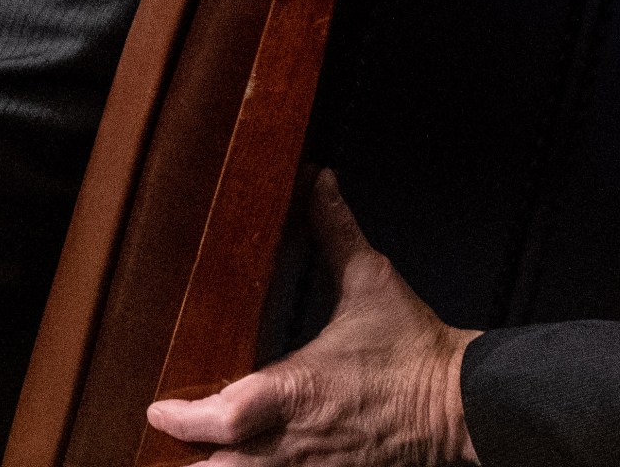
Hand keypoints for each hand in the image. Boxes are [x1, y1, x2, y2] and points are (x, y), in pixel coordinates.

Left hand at [147, 171, 478, 466]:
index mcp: (296, 389)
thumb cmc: (413, 347)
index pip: (225, 416)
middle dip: (187, 465)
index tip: (157, 408)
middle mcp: (297, 439)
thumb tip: (316, 179)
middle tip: (157, 449)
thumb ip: (333, 229)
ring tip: (191, 463)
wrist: (462, 402)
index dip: (183, 418)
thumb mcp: (370, 281)